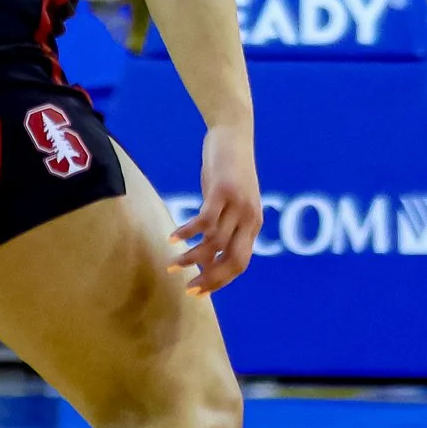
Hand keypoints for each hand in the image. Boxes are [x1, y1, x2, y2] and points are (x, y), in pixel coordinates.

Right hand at [171, 119, 261, 294]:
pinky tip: (173, 238)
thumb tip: (207, 257)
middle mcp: (250, 217)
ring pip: (214, 242)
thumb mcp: (230, 204)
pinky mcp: (222, 191)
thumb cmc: (228, 172)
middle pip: (232, 260)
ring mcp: (238, 204)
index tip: (199, 291)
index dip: (221, 281)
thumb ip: (223, 228)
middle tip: (187, 289)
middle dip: (210, 279)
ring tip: (172, 264)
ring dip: (191, 257)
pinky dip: (188, 232)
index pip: (241, 263)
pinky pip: (204, 220)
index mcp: (254, 224)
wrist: (234, 135)